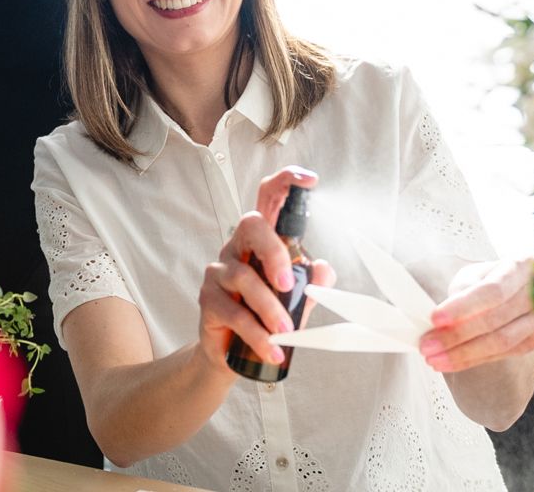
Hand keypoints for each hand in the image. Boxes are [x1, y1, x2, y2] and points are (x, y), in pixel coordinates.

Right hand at [195, 167, 335, 369]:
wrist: (232, 353)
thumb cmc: (265, 316)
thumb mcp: (297, 300)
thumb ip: (312, 283)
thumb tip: (324, 269)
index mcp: (261, 241)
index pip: (269, 199)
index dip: (287, 183)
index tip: (311, 180)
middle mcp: (237, 248)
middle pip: (251, 224)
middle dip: (273, 252)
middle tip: (289, 285)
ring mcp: (219, 272)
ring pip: (243, 277)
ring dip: (268, 307)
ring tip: (285, 330)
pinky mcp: (208, 299)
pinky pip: (233, 312)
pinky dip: (257, 333)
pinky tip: (272, 349)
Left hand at [419, 258, 533, 372]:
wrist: (511, 291)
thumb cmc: (489, 278)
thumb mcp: (473, 274)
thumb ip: (462, 292)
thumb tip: (442, 322)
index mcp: (522, 266)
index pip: (493, 290)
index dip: (463, 307)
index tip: (435, 319)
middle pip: (495, 319)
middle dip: (456, 335)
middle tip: (427, 344)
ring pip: (500, 342)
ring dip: (462, 353)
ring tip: (434, 358)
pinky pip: (501, 354)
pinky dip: (472, 359)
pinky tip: (450, 361)